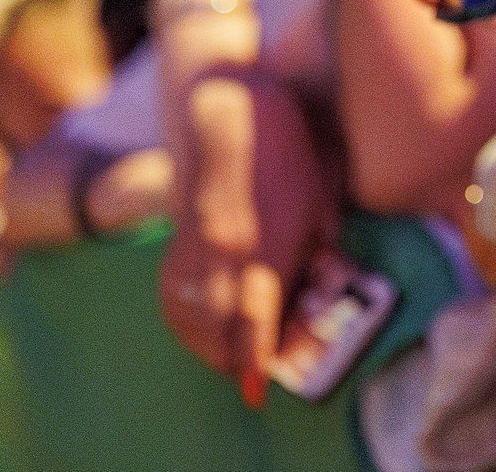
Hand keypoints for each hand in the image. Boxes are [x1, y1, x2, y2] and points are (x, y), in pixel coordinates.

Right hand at [158, 80, 333, 407]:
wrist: (223, 106)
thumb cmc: (287, 146)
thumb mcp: (323, 195)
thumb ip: (322, 248)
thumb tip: (324, 289)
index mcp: (265, 241)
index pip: (254, 318)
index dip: (255, 358)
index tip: (258, 389)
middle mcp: (223, 250)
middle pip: (216, 328)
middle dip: (232, 358)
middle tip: (252, 375)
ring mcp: (194, 243)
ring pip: (189, 315)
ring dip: (205, 344)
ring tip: (226, 358)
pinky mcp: (176, 234)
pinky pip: (171, 293)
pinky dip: (182, 319)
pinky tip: (197, 327)